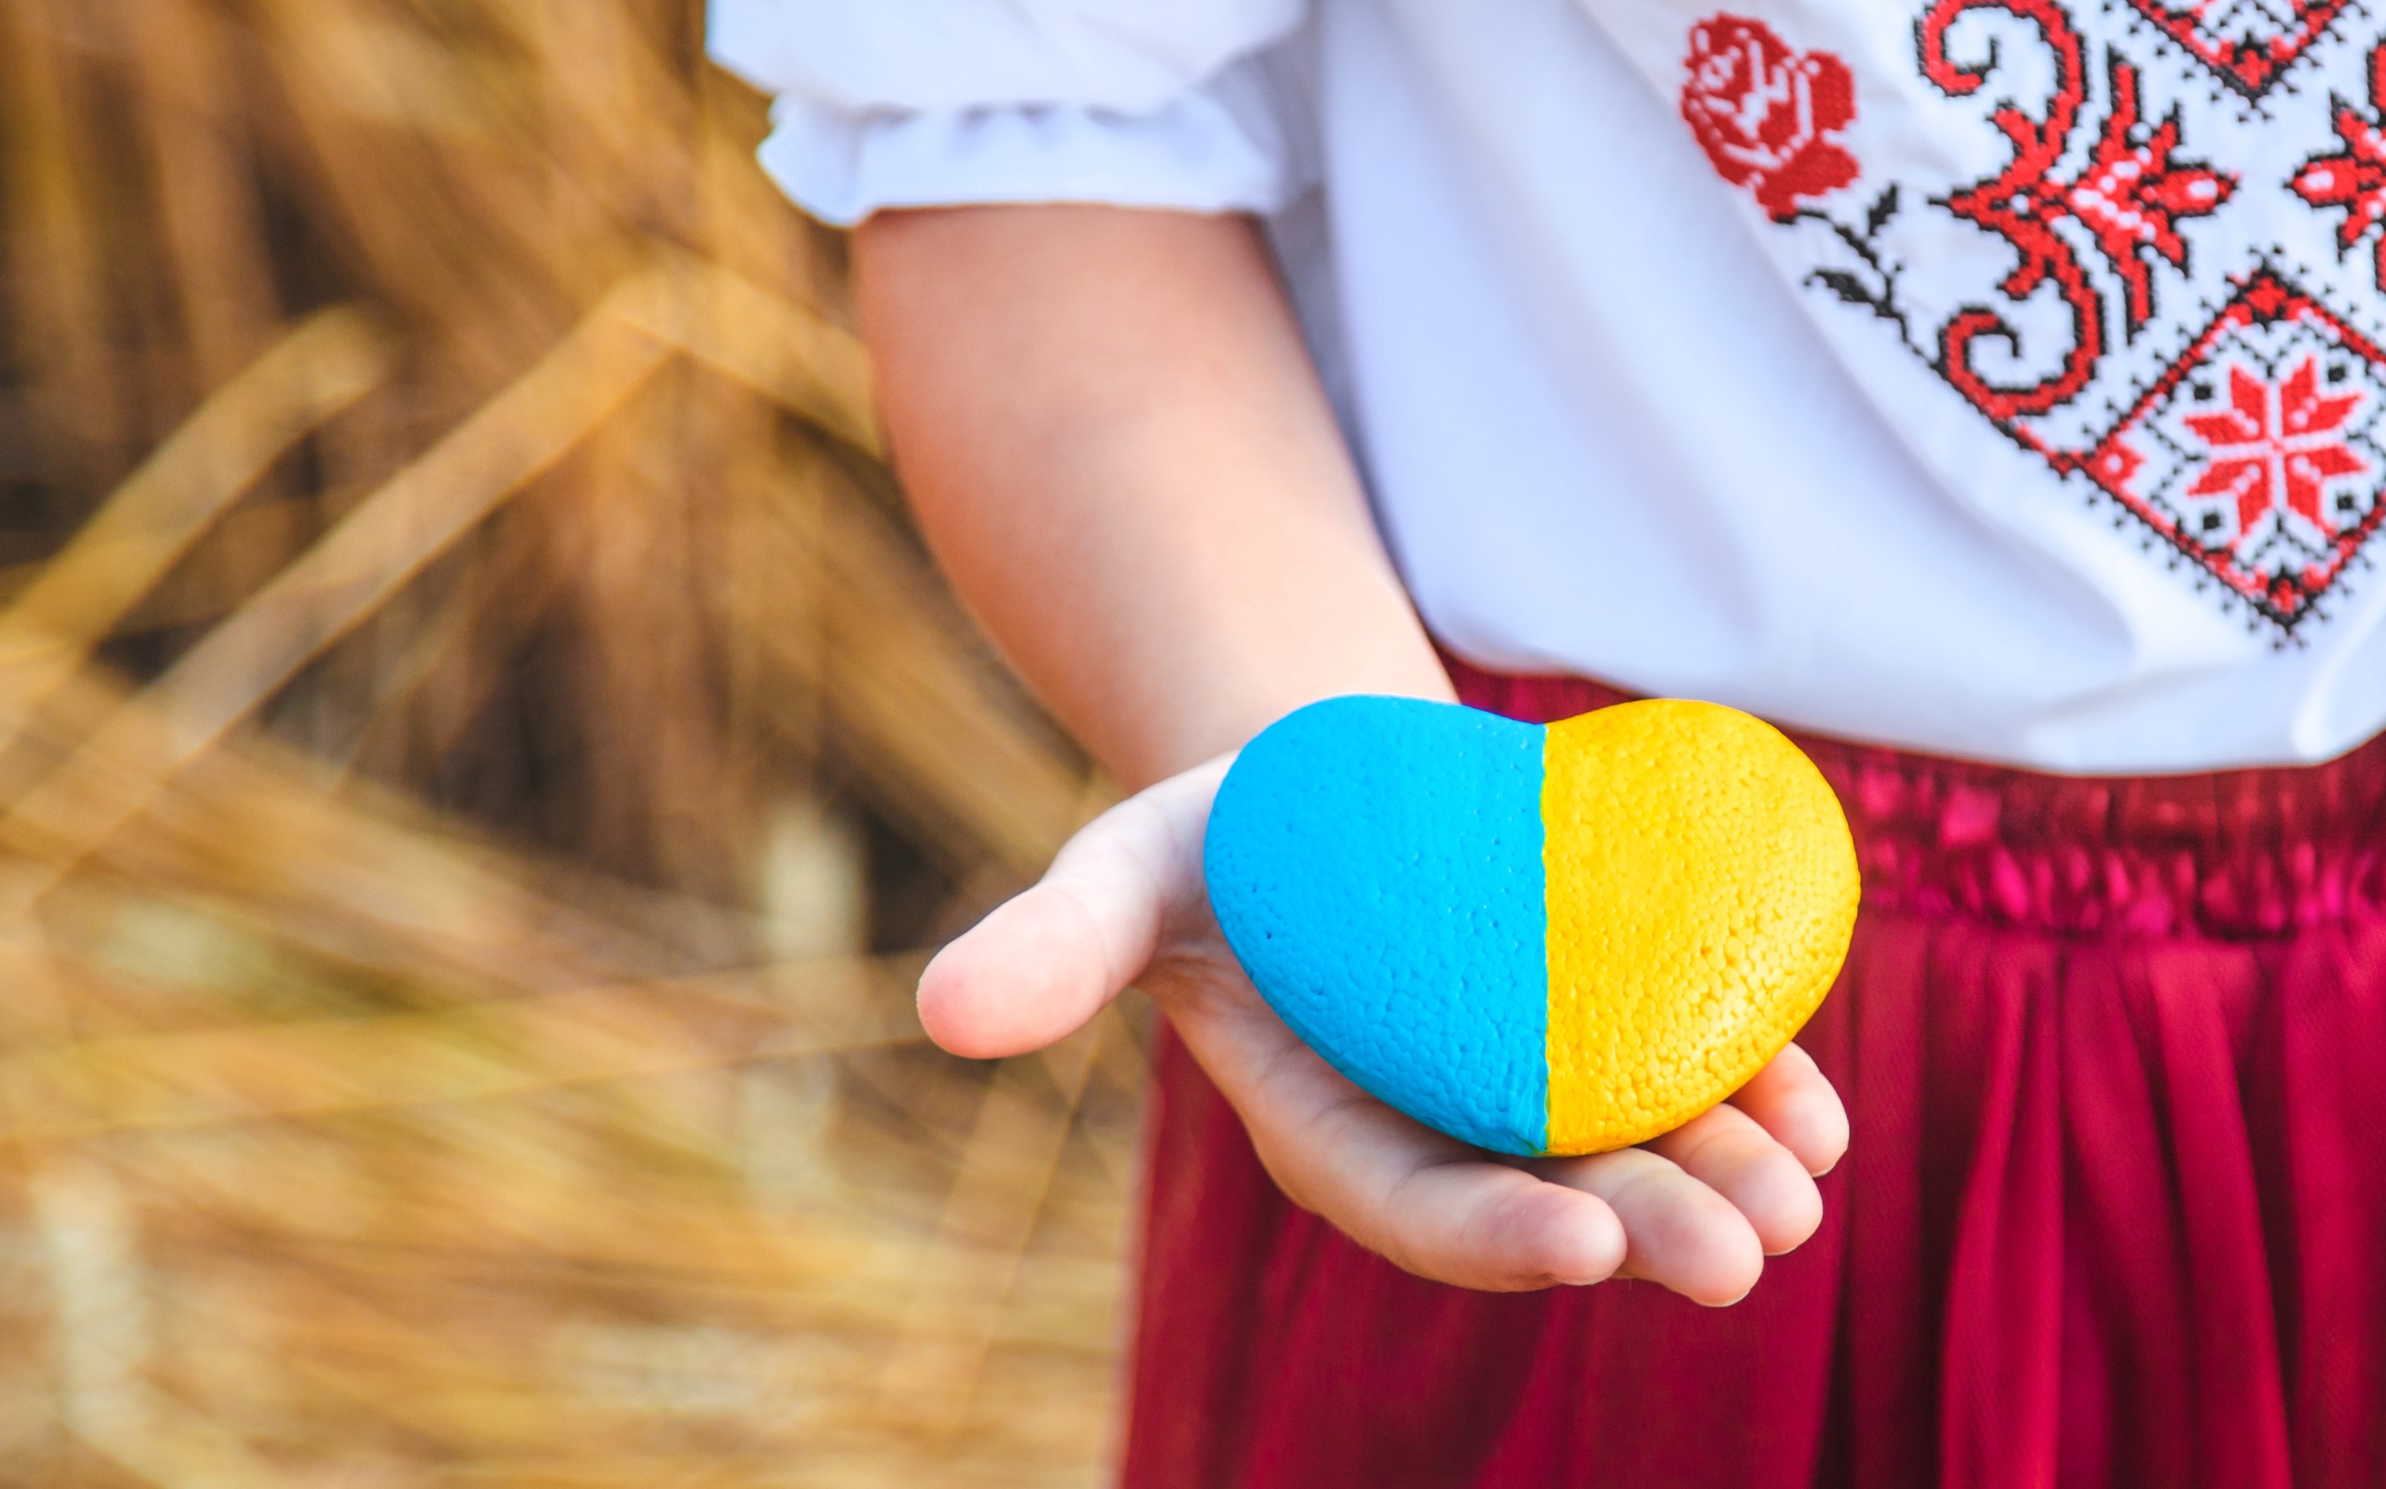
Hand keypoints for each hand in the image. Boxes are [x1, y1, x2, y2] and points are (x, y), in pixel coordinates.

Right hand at [918, 756, 1850, 1301]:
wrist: (1322, 782)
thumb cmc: (1216, 839)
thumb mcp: (1124, 874)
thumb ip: (1049, 950)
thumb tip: (937, 1014)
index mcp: (1336, 1124)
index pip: (1415, 1204)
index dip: (1491, 1234)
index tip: (1578, 1240)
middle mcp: (1451, 1121)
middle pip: (1552, 1192)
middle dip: (1647, 1225)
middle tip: (1744, 1252)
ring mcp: (1540, 1074)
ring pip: (1642, 1144)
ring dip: (1727, 1172)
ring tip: (1803, 1189)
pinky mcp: (1610, 1010)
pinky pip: (1694, 1062)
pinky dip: (1763, 1083)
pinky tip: (1816, 1102)